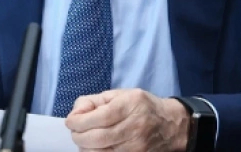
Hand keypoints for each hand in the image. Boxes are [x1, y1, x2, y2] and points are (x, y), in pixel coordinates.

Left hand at [65, 89, 188, 151]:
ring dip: (86, 147)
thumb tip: (76, 112)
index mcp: (130, 105)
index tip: (70, 121)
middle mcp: (134, 127)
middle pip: (96, 138)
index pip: (99, 117)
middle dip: (78, 136)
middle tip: (75, 131)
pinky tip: (96, 147)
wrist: (170, 125)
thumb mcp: (121, 95)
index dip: (79, 121)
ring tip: (86, 139)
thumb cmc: (142, 107)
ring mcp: (136, 146)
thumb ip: (95, 101)